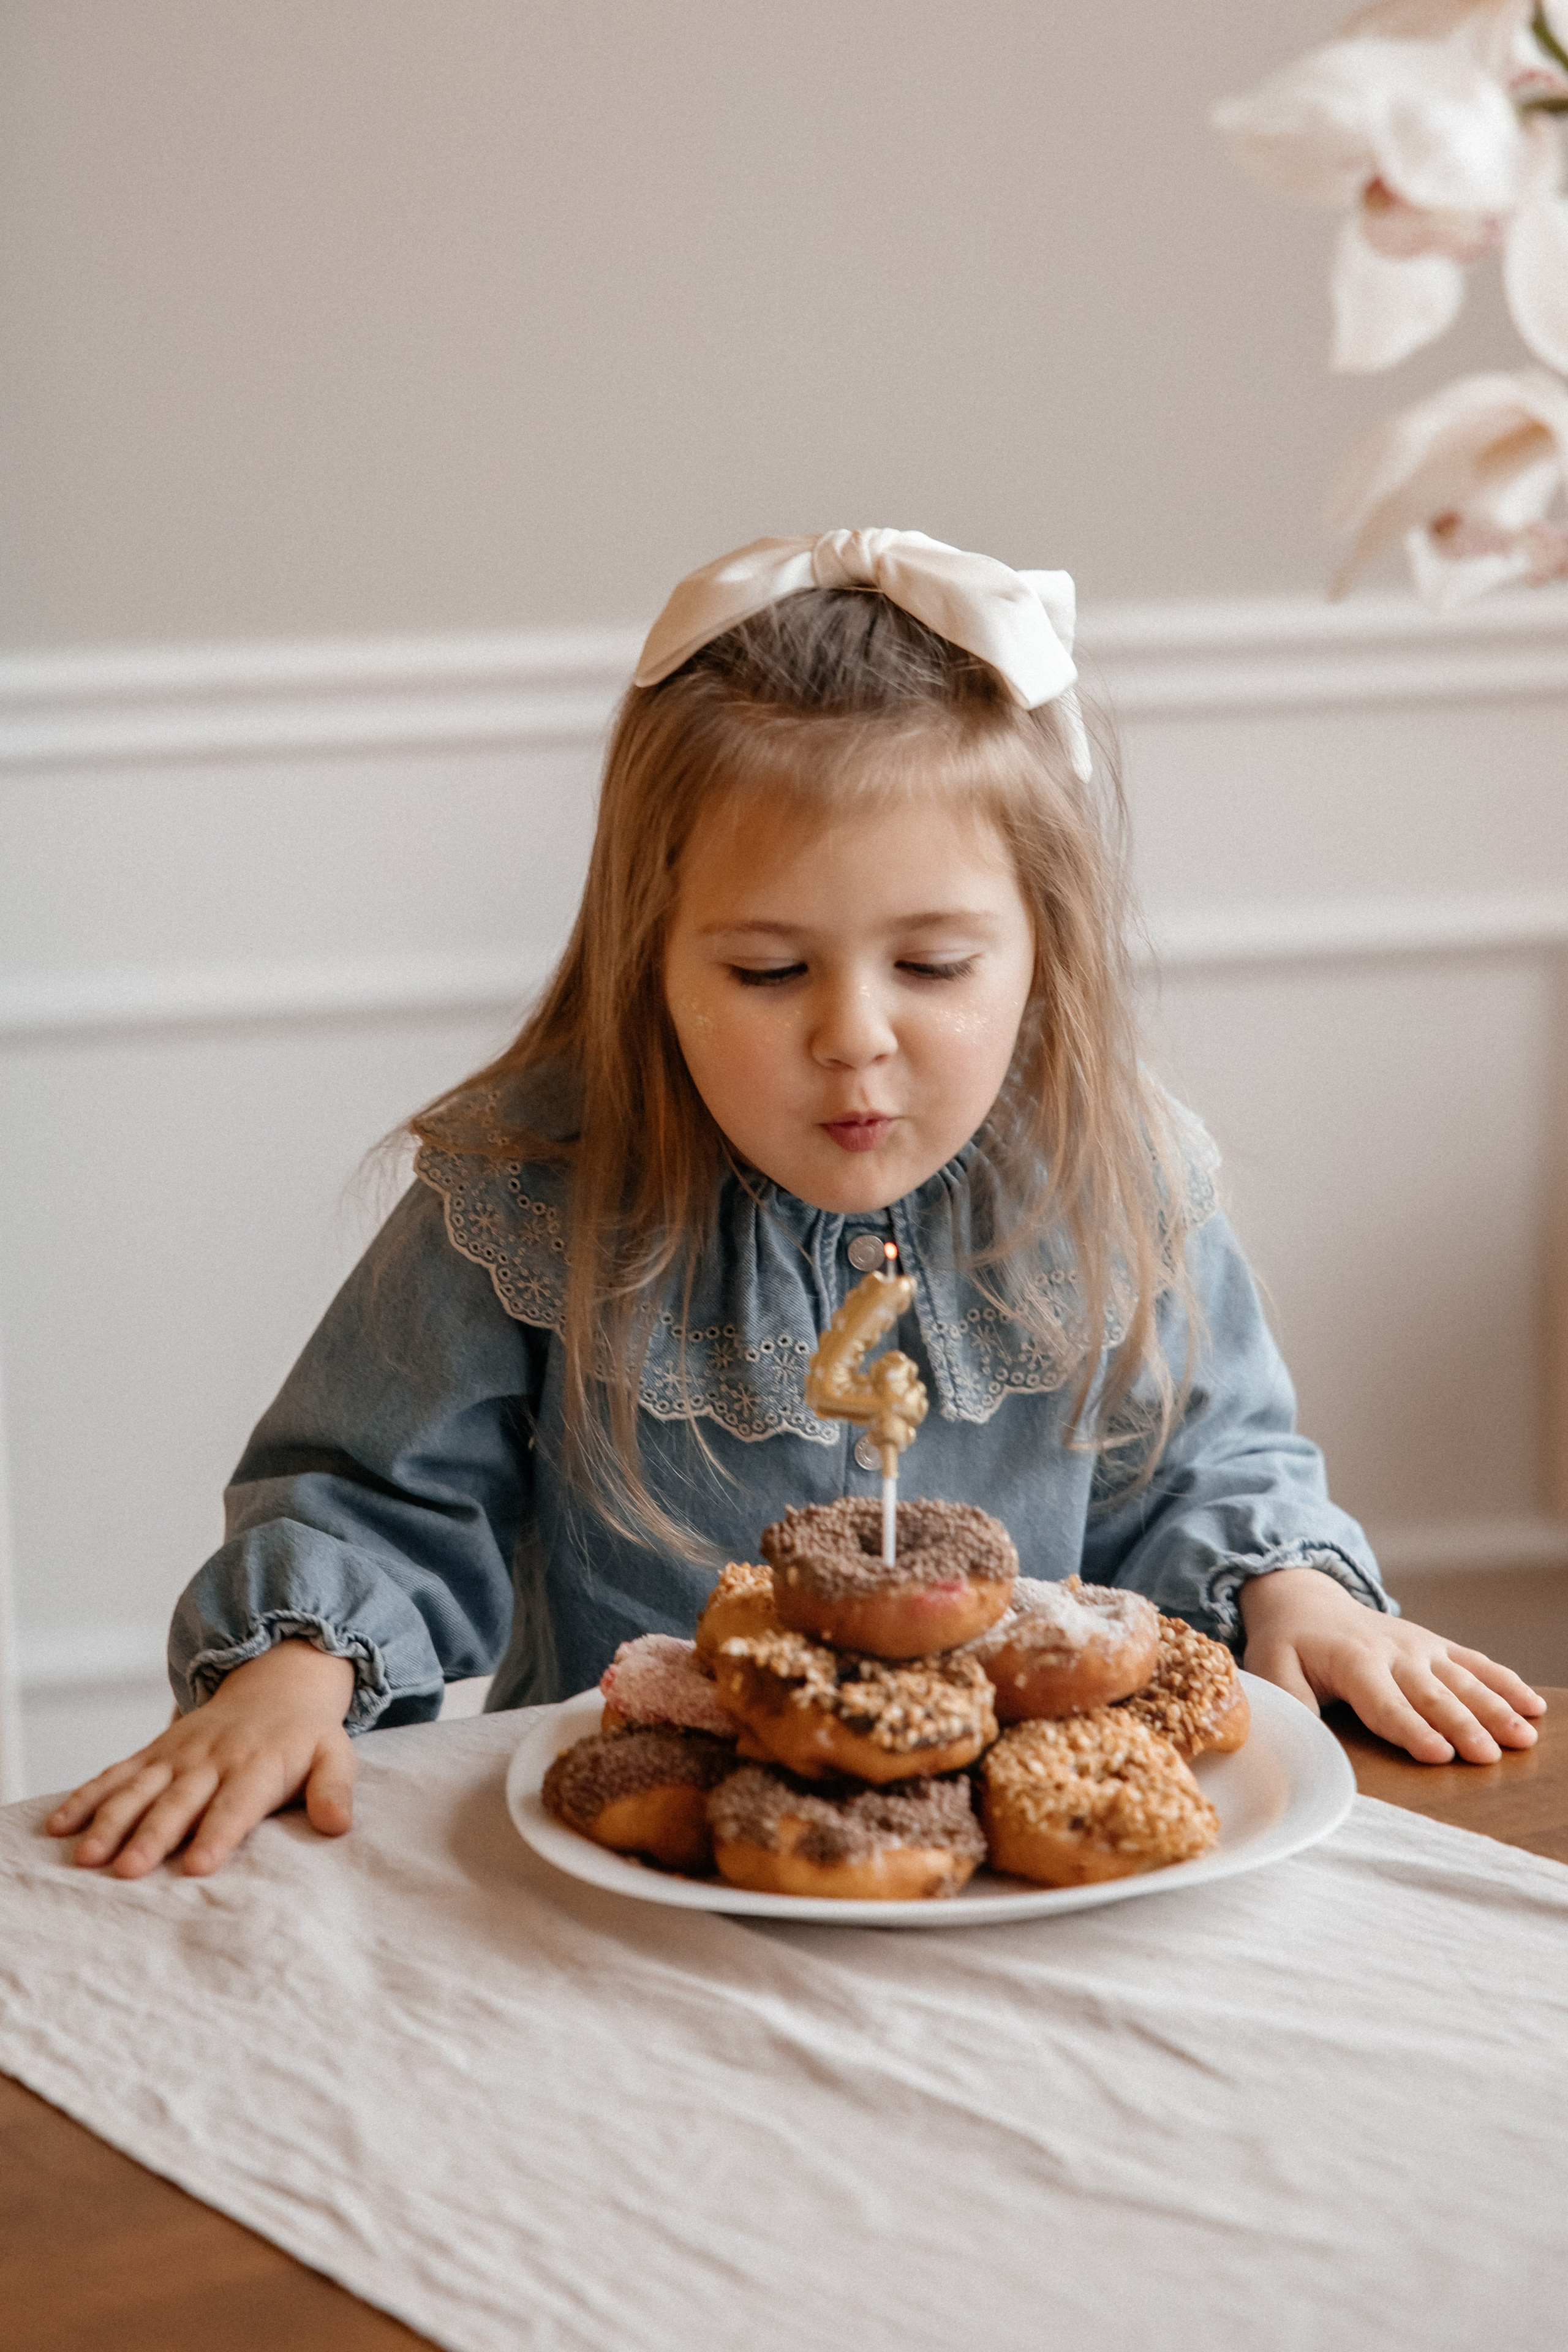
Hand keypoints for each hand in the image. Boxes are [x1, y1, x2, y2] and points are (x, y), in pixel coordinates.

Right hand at [45, 1638, 357, 1877]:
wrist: (278, 1685)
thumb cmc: (306, 1736)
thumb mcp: (335, 1754)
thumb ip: (335, 1789)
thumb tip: (339, 1825)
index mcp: (258, 1765)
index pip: (236, 1805)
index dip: (217, 1834)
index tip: (197, 1866)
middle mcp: (212, 1760)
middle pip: (179, 1801)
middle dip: (153, 1835)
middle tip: (128, 1870)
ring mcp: (178, 1756)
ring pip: (139, 1789)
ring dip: (111, 1821)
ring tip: (87, 1857)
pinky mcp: (154, 1754)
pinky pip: (116, 1774)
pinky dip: (87, 1797)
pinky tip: (59, 1826)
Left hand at [1240, 1567, 1545, 1763]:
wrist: (1305, 1601)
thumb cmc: (1288, 1645)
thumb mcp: (1271, 1668)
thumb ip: (1290, 1701)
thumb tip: (1306, 1737)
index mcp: (1352, 1662)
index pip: (1384, 1703)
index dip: (1411, 1730)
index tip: (1438, 1755)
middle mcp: (1393, 1652)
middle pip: (1432, 1695)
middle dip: (1463, 1725)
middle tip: (1489, 1755)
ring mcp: (1419, 1647)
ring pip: (1463, 1680)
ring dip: (1495, 1708)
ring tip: (1523, 1737)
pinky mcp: (1435, 1646)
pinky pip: (1475, 1663)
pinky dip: (1506, 1683)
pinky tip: (1533, 1706)